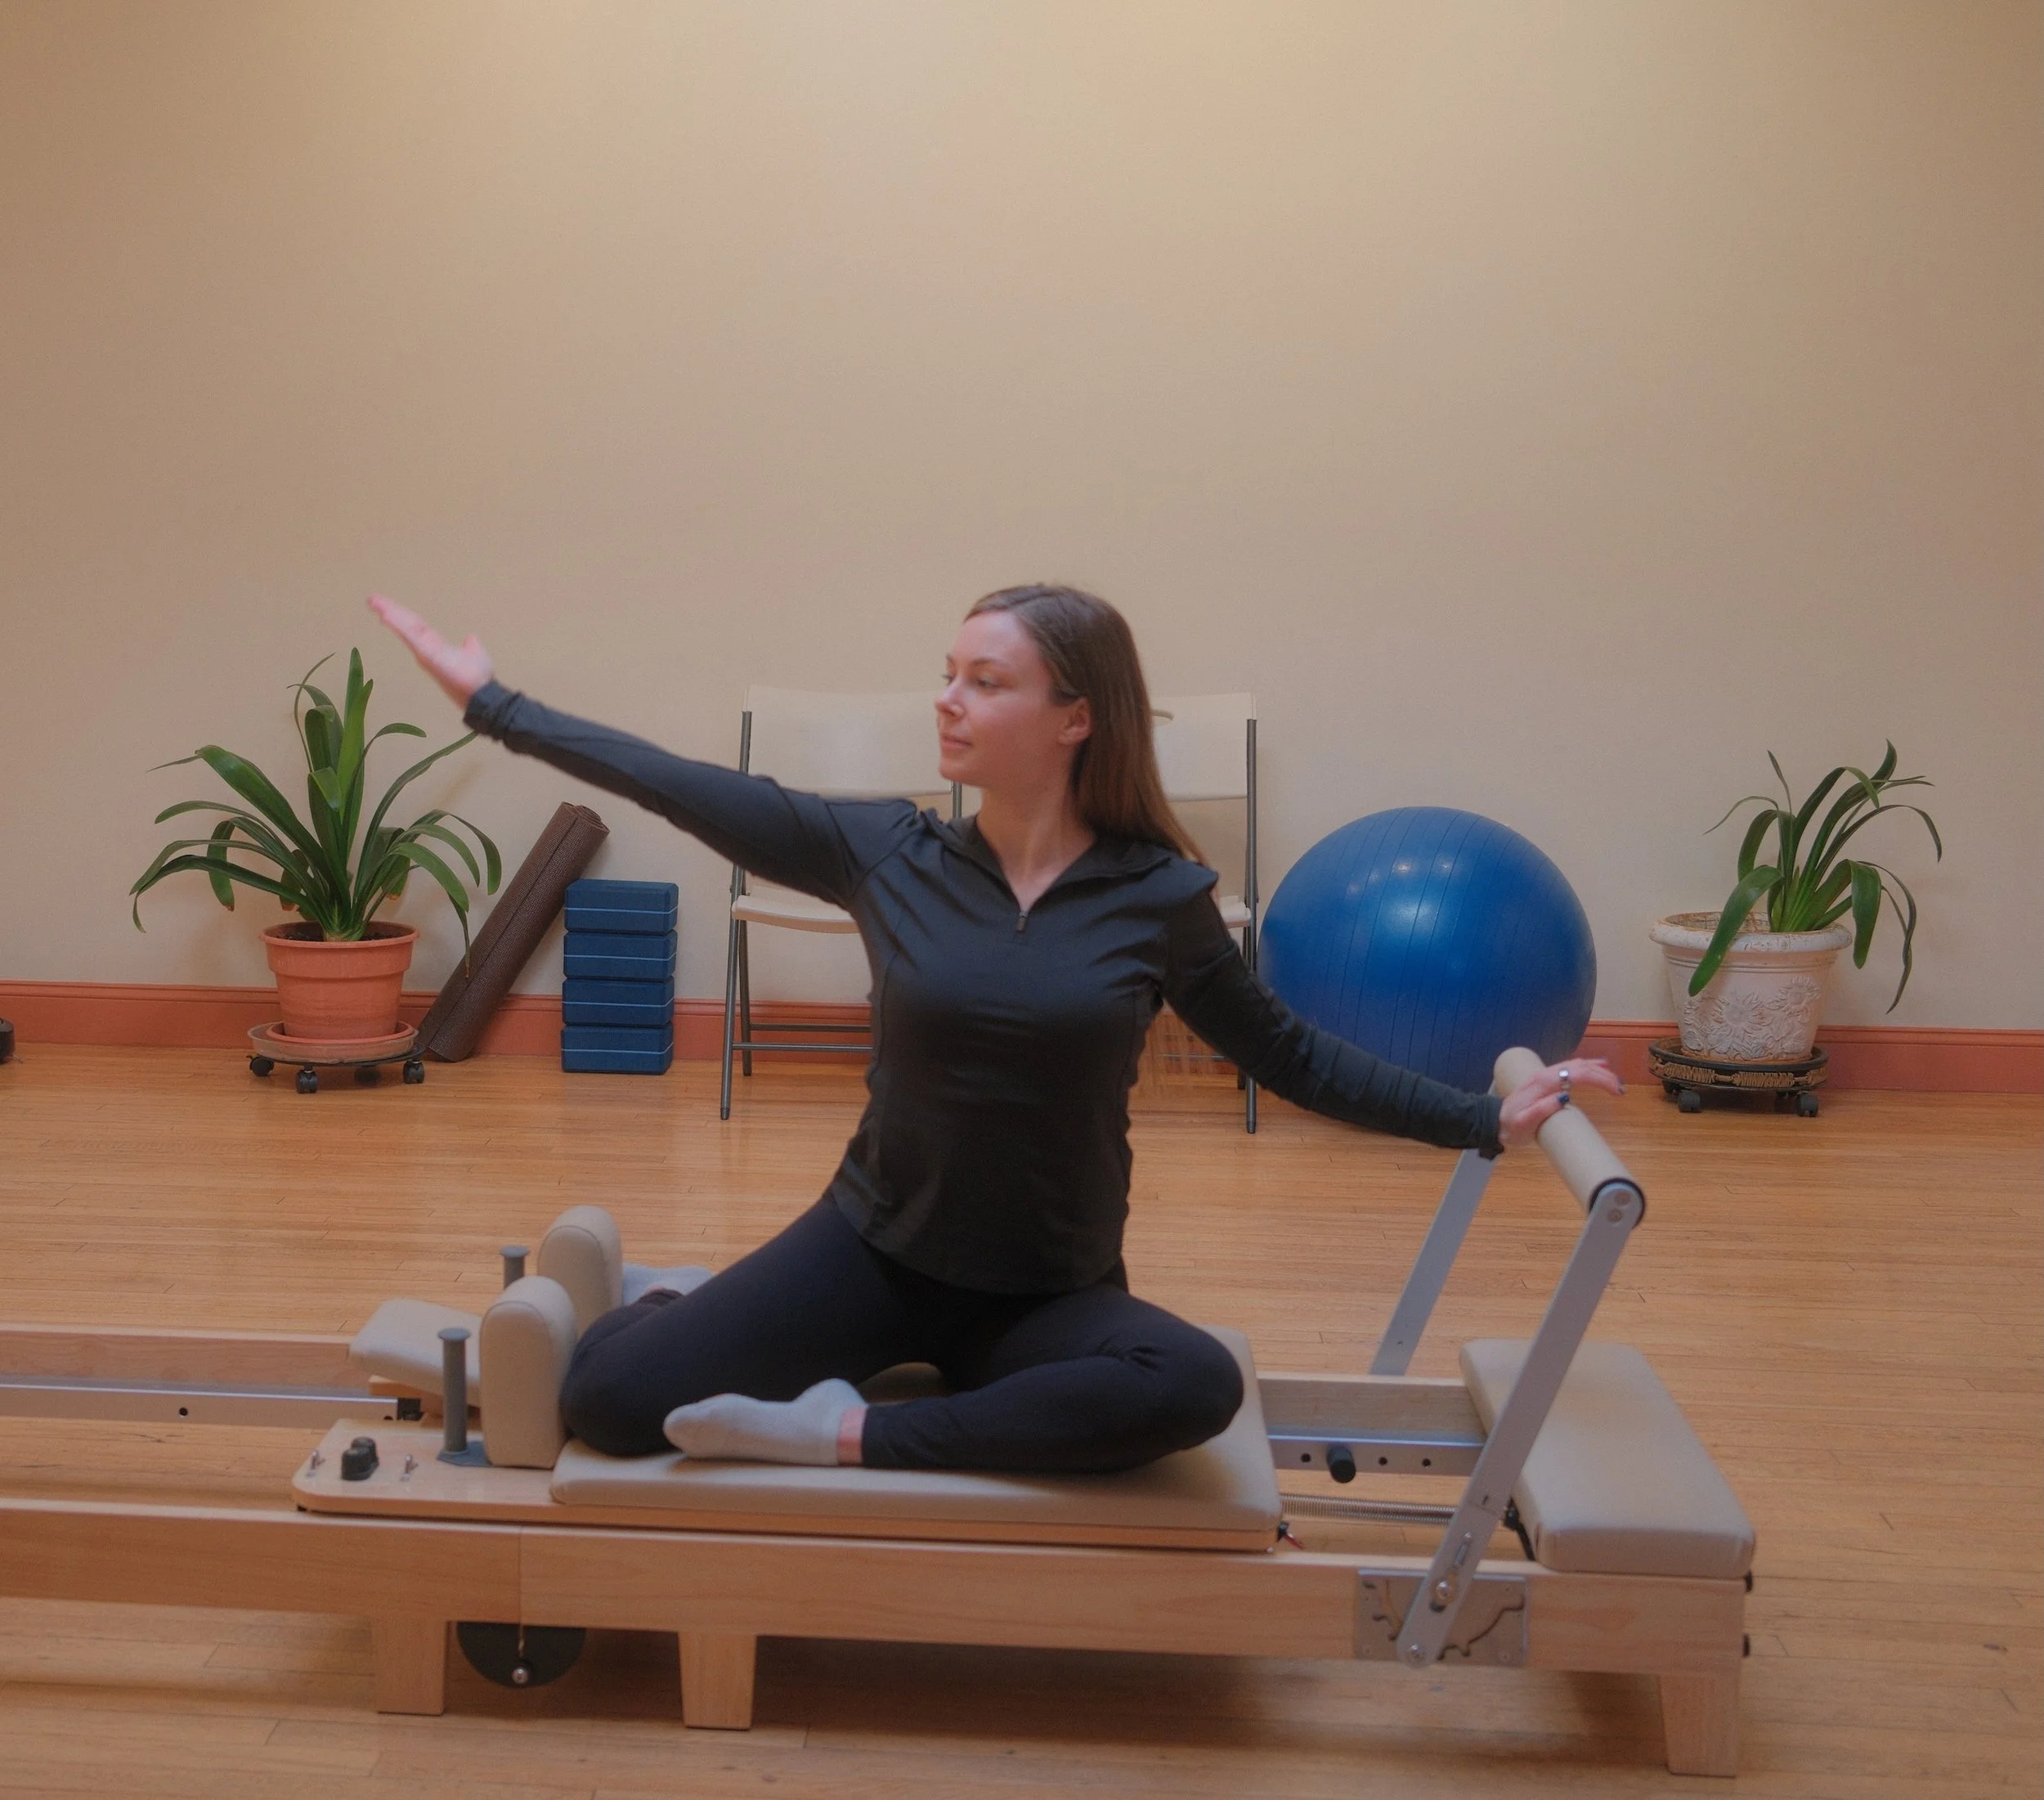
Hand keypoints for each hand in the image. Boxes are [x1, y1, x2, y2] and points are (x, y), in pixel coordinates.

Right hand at [367, 594, 494, 708]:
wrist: (483, 694)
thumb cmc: (477, 678)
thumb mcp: (474, 654)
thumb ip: (470, 646)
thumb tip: (470, 637)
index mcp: (435, 645)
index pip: (414, 625)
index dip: (401, 614)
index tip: (386, 606)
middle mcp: (426, 648)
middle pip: (406, 624)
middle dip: (389, 610)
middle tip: (371, 598)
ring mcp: (425, 652)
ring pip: (405, 629)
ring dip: (390, 614)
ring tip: (373, 602)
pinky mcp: (428, 656)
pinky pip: (411, 639)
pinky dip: (399, 627)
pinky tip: (386, 616)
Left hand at [1498, 1057, 1622, 1149]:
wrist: (1495, 1123)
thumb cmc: (1510, 1126)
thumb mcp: (1524, 1123)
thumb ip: (1542, 1110)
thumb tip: (1565, 1097)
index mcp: (1542, 1083)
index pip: (1577, 1074)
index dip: (1600, 1080)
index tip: (1616, 1092)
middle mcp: (1545, 1075)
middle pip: (1579, 1067)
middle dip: (1603, 1076)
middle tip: (1620, 1090)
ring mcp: (1545, 1076)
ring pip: (1575, 1065)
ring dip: (1597, 1070)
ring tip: (1615, 1080)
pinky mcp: (1547, 1081)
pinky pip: (1571, 1068)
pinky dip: (1587, 1067)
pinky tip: (1598, 1067)